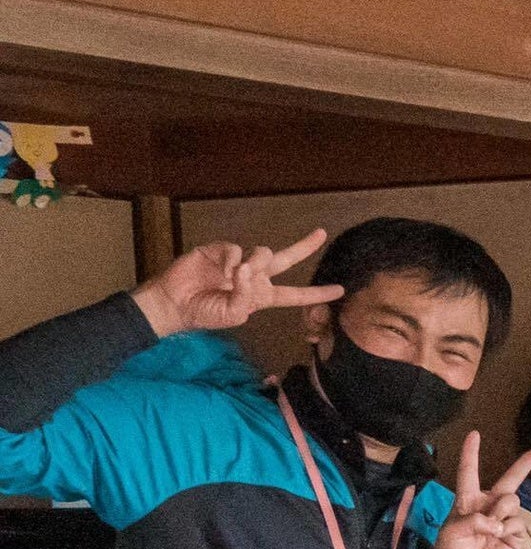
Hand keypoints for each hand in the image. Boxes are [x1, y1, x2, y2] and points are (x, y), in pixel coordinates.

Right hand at [130, 227, 335, 338]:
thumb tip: (248, 271)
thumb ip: (246, 297)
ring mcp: (237, 262)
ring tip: (236, 276)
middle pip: (285, 259)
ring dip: (256, 263)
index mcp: (261, 296)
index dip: (316, 293)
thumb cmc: (205, 313)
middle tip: (321, 233)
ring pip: (262, 253)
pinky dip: (232, 260)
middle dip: (304, 246)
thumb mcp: (232, 314)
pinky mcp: (220, 251)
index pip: (294, 295)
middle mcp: (253, 276)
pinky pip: (236, 249)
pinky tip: (222, 271)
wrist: (174, 303)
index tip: (340, 290)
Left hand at [431, 436, 530, 548]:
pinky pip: (518, 523)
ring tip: (490, 530)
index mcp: (467, 501)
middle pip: (510, 480)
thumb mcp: (451, 530)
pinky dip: (507, 530)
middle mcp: (488, 506)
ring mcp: (504, 520)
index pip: (469, 472)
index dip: (471, 453)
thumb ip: (472, 518)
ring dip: (500, 513)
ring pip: (512, 501)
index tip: (475, 434)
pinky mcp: (516, 535)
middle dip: (525, 464)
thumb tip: (496, 520)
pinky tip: (498, 539)